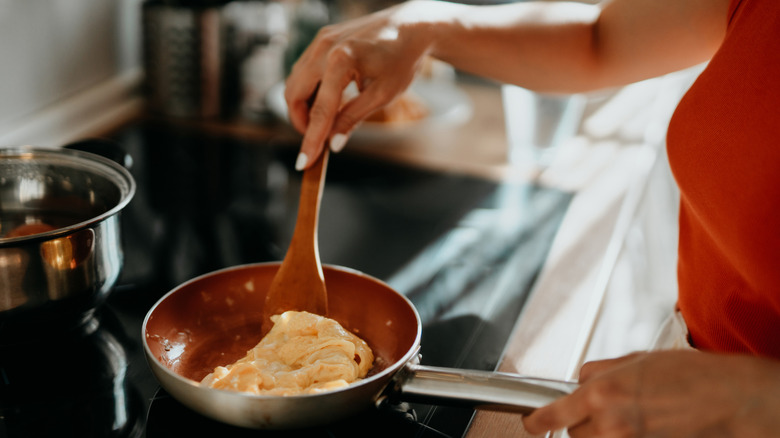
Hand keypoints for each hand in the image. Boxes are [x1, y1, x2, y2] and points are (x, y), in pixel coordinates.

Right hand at [284, 2, 433, 168]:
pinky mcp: (321, 38)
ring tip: (326, 120)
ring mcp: (320, 40)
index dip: (311, 140)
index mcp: (341, 61)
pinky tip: (328, 99)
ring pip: (295, 81)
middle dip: (301, 122)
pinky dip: (309, 89)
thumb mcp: (383, 94)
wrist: (411, 27)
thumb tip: (334, 144)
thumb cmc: (402, 60)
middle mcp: (324, 48)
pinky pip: (304, 69)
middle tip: (317, 139)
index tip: (303, 163)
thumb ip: (354, 118)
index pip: (320, 111)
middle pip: (293, 94)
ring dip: (303, 105)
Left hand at [522, 350, 779, 436]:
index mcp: (600, 393)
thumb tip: (579, 381)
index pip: (552, 415)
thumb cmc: (687, 375)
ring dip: (600, 431)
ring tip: (628, 414)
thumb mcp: (633, 360)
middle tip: (604, 407)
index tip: (530, 423)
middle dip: (581, 420)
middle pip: (573, 432)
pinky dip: (620, 436)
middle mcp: (609, 424)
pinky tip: (642, 424)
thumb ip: (598, 372)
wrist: (726, 398)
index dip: (536, 422)